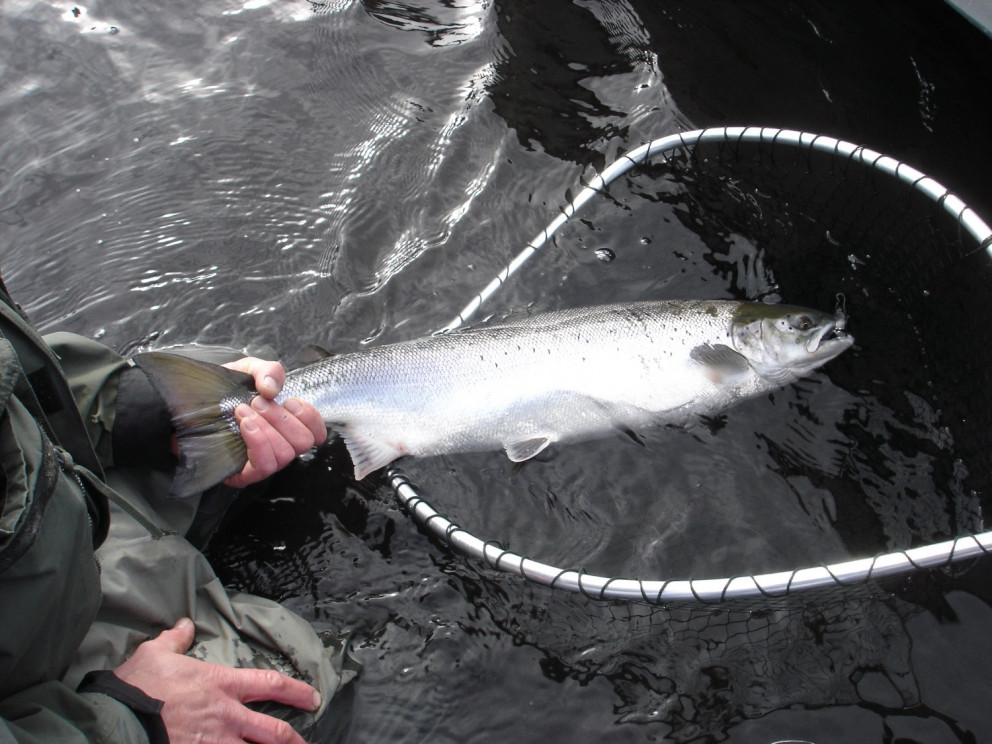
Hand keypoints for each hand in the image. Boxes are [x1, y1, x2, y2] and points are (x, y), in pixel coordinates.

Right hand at [115, 618, 319, 743]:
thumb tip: (184, 624)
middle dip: (293, 739)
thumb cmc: (138, 686)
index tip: (312, 697)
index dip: (296, 690)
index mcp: (222, 685)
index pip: (271, 684)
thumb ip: (175, 639)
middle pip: (273, 731)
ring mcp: (215, 742)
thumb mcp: (157, 653)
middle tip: (304, 743)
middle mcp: (227, 716)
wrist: (118, 719)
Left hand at [221, 358, 326, 488]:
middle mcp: (279, 446)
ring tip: (244, 411)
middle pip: (303, 443)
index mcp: (286, 425)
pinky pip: (264, 465)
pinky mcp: (244, 475)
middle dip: (282, 419)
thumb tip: (273, 389)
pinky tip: (245, 425)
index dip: (310, 418)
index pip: (316, 432)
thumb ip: (267, 371)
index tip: (289, 401)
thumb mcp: (246, 370)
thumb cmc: (220, 392)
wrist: (185, 405)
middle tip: (258, 402)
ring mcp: (262, 462)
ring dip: (267, 428)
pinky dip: (259, 442)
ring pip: (284, 454)